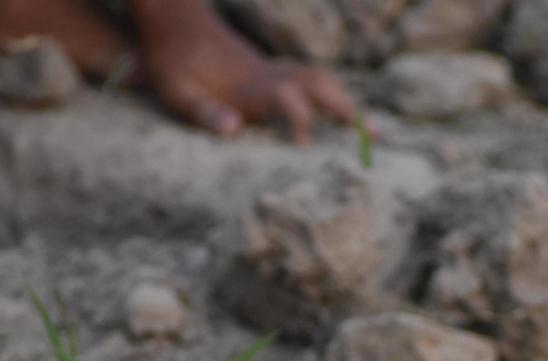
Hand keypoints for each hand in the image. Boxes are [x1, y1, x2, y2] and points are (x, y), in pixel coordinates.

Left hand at [131, 0, 359, 142]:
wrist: (175, 21)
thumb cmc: (173, 61)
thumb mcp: (176, 91)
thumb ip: (203, 111)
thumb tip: (234, 130)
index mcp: (252, 87)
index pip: (290, 100)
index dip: (301, 122)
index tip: (304, 150)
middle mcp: (270, 77)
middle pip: (320, 85)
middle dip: (347, 110)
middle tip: (375, 137)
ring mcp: (274, 72)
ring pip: (321, 80)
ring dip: (346, 103)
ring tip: (368, 130)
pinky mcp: (270, 73)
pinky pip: (310, 82)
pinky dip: (331, 98)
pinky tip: (341, 118)